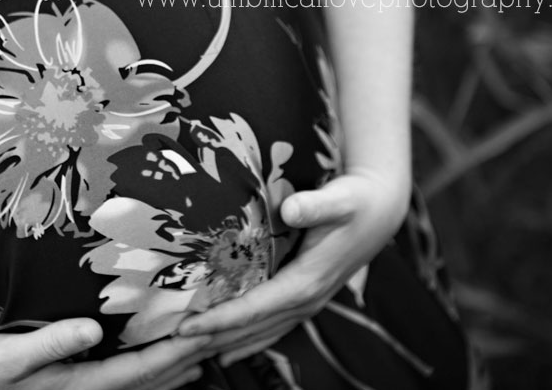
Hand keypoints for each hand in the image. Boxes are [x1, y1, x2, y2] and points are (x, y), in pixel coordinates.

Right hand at [0, 319, 212, 389]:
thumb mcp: (8, 356)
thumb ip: (52, 342)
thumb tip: (91, 328)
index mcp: (82, 386)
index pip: (144, 368)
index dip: (178, 350)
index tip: (206, 330)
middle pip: (154, 378)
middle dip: (190, 357)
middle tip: (223, 332)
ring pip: (146, 383)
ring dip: (178, 366)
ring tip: (208, 347)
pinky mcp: (77, 387)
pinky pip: (127, 380)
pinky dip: (154, 370)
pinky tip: (165, 360)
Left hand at [177, 172, 408, 364]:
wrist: (380, 209)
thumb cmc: (356, 200)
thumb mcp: (339, 198)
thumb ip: (314, 205)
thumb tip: (291, 209)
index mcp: (307, 282)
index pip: (254, 309)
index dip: (219, 320)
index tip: (186, 327)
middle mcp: (306, 300)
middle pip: (251, 329)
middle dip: (212, 339)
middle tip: (171, 346)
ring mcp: (307, 303)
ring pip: (260, 333)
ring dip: (225, 344)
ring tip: (189, 352)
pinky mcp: (305, 298)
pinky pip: (271, 327)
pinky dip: (246, 341)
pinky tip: (225, 351)